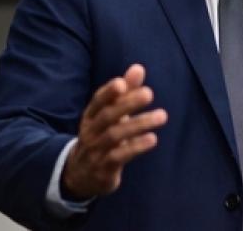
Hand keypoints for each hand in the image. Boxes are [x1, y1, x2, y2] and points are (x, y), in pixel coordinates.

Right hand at [61, 64, 167, 199]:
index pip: (97, 101)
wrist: (81, 175)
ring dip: (139, 124)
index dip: (108, 91)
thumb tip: (139, 67)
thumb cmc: (101, 136)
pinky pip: (119, 157)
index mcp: (90, 116)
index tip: (122, 83)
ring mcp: (95, 151)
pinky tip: (153, 138)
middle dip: (128, 104)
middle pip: (107, 116)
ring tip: (162, 116)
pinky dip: (136, 147)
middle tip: (149, 93)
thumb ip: (126, 92)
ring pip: (115, 135)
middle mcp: (90, 131)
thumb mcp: (110, 114)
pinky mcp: (104, 169)